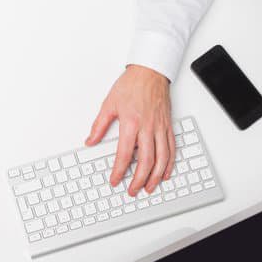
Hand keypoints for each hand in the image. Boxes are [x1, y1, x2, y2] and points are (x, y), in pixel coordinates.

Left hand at [86, 65, 174, 195]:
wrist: (150, 71)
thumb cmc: (131, 85)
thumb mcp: (108, 104)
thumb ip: (99, 126)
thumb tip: (89, 141)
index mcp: (131, 123)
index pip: (125, 154)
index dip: (119, 171)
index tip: (114, 180)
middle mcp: (148, 128)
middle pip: (146, 161)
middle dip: (139, 180)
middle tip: (132, 191)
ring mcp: (160, 127)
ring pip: (162, 158)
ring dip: (156, 176)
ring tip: (149, 188)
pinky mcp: (168, 126)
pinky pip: (172, 148)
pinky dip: (169, 164)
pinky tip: (165, 173)